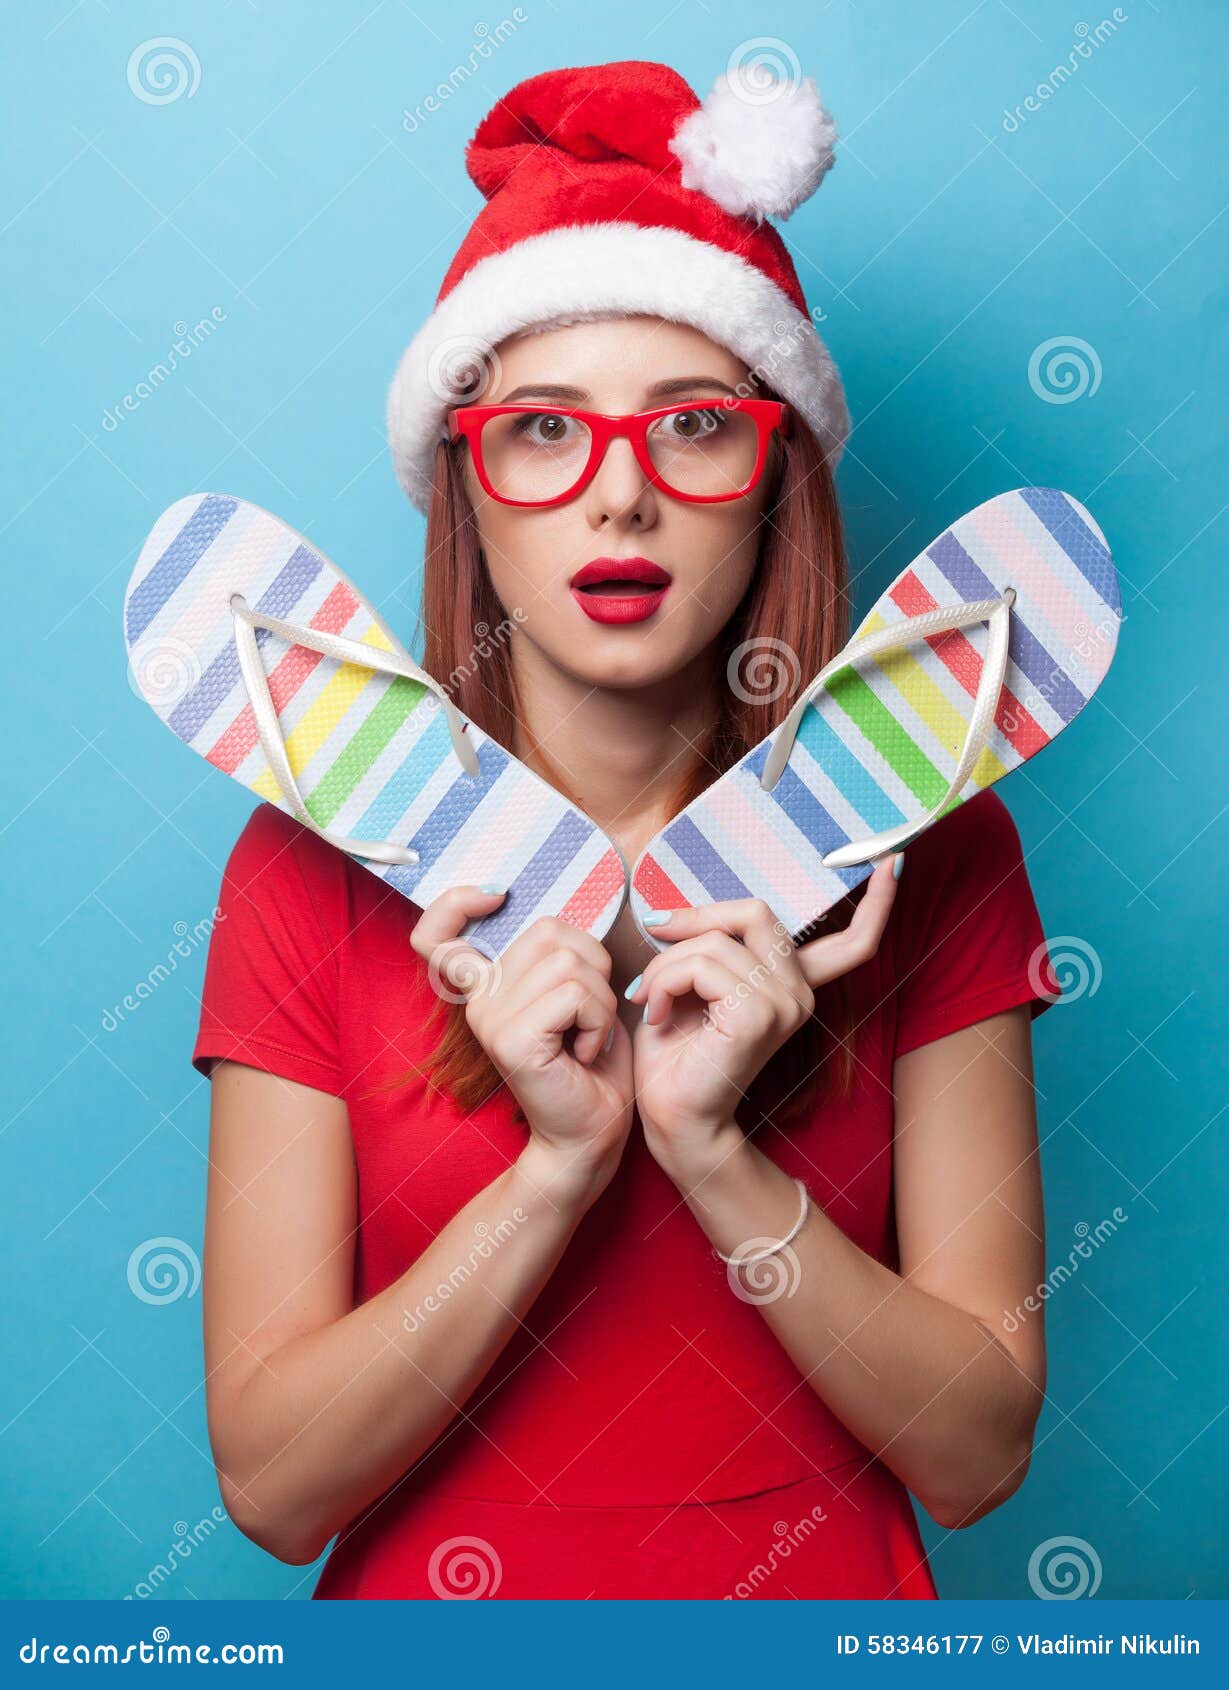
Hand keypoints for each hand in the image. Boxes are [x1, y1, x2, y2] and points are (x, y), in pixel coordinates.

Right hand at [411, 889, 633, 1201]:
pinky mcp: (511, 1039)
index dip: (456, 901)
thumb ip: (554, 953)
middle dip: (593, 963)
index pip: (436, 932)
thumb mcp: (571, 993)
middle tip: (589, 1012)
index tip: (496, 895)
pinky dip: (599, 1020)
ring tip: (589, 1035)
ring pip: (569, 963)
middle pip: (547, 929)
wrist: (592, 1131)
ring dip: (601, 999)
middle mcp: (477, 999)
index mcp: (484, 986)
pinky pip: (575, 994)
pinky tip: (587, 1051)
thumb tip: (566, 907)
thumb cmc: (590, 1061)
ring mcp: (488, 1018)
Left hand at [628, 858, 902, 1180]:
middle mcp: (799, 994)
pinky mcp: (758, 1017)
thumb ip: (710, 950)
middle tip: (656, 930)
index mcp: (794, 986)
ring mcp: (784, 1005)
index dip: (877, 904)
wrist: (674, 1118)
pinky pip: (702, 966)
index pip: (853, 942)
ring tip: (650, 998)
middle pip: (758, 911)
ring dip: (666, 963)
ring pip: (717, 940)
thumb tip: (677, 910)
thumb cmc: (677, 1057)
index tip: (895, 861)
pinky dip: (665, 981)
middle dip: (698, 916)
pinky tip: (656, 1011)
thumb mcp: (695, 987)